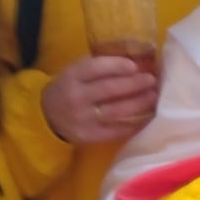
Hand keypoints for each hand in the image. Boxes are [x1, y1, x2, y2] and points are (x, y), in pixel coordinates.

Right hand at [41, 55, 158, 143]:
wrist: (46, 116)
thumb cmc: (68, 88)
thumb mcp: (75, 72)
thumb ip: (99, 67)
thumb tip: (135, 63)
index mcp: (72, 76)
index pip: (96, 68)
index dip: (118, 66)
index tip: (135, 66)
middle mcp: (76, 97)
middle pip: (110, 89)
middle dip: (135, 84)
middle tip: (152, 80)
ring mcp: (83, 119)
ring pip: (116, 110)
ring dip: (139, 103)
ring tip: (153, 96)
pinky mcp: (89, 136)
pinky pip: (116, 131)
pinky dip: (133, 124)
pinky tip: (146, 117)